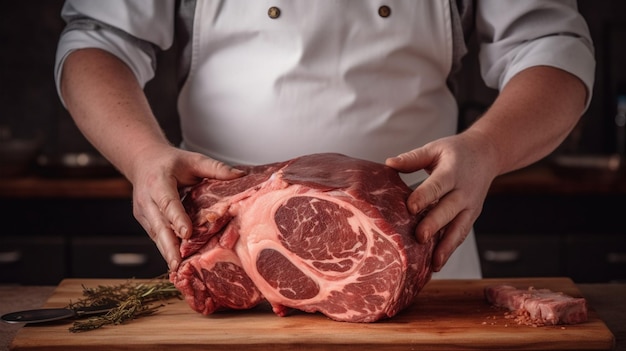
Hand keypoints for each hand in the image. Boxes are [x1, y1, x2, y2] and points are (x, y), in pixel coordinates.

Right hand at [127, 144, 244, 271]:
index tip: (187, 233)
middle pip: (158, 225)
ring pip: (156, 235)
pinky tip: (176, 262)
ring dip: (166, 252)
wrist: (143, 162)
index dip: (177, 218)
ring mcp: (144, 213)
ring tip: (177, 268)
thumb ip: (215, 168)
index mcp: (158, 182)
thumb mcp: (194, 159)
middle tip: (178, 263)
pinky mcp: (146, 222)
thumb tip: (241, 175)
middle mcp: (147, 199)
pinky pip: (156, 237)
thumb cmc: (170, 162)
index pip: (167, 202)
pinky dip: (166, 249)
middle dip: (168, 246)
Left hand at [385, 130, 498, 271]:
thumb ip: (413, 158)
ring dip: (446, 246)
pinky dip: (450, 249)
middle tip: (420, 237)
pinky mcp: (471, 217)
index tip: (410, 207)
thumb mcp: (435, 149)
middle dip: (435, 224)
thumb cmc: (455, 152)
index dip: (425, 196)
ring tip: (433, 263)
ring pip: (458, 228)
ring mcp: (470, 206)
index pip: (438, 185)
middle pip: (449, 210)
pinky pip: (460, 235)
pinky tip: (437, 263)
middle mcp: (464, 191)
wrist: (487, 155)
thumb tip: (389, 164)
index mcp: (452, 171)